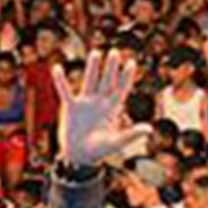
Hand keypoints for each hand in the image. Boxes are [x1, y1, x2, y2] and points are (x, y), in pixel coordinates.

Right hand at [51, 49, 152, 167]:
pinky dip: (61, 81)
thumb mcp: (118, 142)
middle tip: (116, 51)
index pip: (121, 89)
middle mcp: (99, 103)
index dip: (126, 77)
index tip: (131, 62)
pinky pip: (65, 92)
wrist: (80, 156)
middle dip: (111, 67)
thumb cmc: (100, 151)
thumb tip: (149, 129)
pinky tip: (57, 68)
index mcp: (112, 109)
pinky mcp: (71, 108)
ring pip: (90, 81)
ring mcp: (85, 104)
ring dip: (93, 68)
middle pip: (107, 81)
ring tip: (96, 52)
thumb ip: (132, 134)